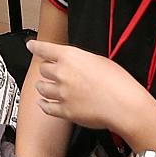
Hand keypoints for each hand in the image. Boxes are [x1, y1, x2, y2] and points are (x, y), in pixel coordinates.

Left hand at [27, 39, 155, 136]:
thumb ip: (80, 60)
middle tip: (55, 73)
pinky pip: (46, 107)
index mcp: (70, 57)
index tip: (30, 45)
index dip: (35, 46)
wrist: (125, 105)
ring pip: (41, 88)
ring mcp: (62, 93)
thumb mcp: (99, 60)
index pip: (45, 48)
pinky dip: (45, 105)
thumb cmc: (118, 82)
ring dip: (44, 87)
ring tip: (49, 88)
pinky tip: (45, 103)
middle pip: (42, 69)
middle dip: (48, 71)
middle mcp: (62, 73)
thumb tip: (74, 63)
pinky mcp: (65, 111)